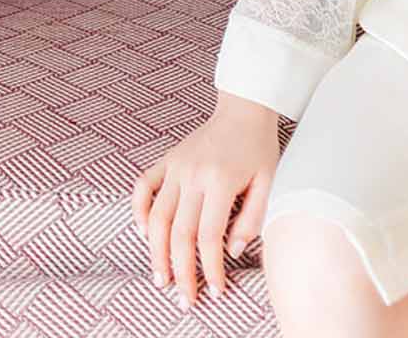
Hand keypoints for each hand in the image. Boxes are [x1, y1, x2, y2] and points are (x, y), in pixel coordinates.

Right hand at [131, 95, 279, 307]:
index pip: (209, 235)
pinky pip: (142, 187)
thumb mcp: (268, 180)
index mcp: (221, 179)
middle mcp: (194, 174)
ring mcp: (176, 165)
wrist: (244, 108)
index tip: (215, 291)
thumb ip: (253, 218)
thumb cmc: (257, 147)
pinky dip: (139, 212)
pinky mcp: (166, 160)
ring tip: (161, 279)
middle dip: (181, 271)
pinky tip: (145, 234)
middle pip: (180, 232)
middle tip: (184, 299)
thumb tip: (231, 251)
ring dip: (156, 252)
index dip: (210, 268)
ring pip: (157, 216)